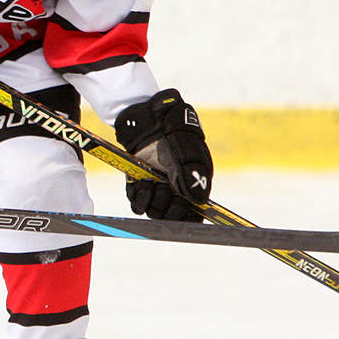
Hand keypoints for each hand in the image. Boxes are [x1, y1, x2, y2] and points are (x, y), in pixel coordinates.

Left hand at [113, 89, 212, 221]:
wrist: (151, 119)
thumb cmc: (176, 132)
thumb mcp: (188, 151)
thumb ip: (192, 175)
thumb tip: (199, 201)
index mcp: (194, 185)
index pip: (195, 214)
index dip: (190, 219)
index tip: (184, 215)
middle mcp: (176, 191)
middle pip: (173, 217)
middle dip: (171, 209)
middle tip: (168, 191)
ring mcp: (158, 189)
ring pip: (155, 213)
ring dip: (156, 202)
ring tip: (156, 183)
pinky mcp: (140, 186)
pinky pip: (138, 204)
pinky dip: (140, 198)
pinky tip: (144, 184)